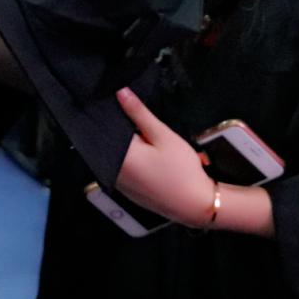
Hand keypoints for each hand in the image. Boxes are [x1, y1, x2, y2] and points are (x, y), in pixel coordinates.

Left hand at [114, 87, 215, 227]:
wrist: (196, 205)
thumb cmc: (181, 169)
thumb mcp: (162, 136)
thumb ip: (139, 113)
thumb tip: (119, 92)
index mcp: (117, 157)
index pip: (102, 130)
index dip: (106, 113)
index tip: (109, 98)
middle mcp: (111, 172)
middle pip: (104, 143)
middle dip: (113, 128)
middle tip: (124, 109)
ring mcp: (118, 183)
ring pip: (111, 156)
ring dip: (119, 144)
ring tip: (131, 126)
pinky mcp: (126, 190)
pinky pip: (118, 168)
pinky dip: (124, 158)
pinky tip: (137, 150)